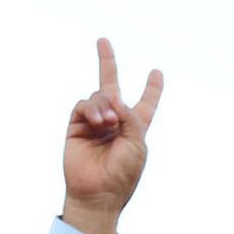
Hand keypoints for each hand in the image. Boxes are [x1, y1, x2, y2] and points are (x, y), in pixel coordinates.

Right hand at [61, 38, 162, 233]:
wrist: (98, 193)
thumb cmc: (122, 174)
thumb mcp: (137, 144)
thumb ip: (131, 116)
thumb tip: (113, 95)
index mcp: (135, 130)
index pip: (145, 105)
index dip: (152, 89)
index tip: (157, 73)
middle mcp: (114, 123)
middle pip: (112, 88)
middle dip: (107, 63)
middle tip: (102, 40)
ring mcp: (94, 124)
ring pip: (98, 96)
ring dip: (105, 105)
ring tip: (109, 123)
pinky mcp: (76, 126)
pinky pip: (84, 105)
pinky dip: (92, 108)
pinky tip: (99, 122)